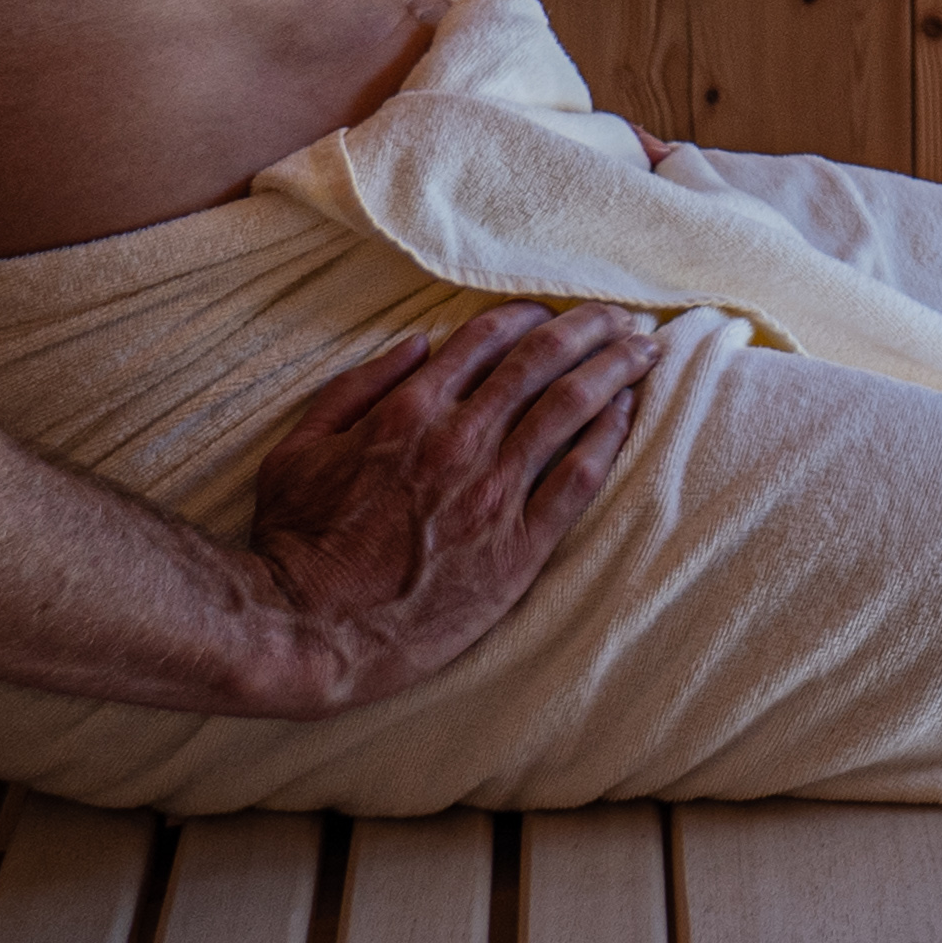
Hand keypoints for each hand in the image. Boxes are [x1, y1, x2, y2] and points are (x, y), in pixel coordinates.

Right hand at [223, 300, 661, 713]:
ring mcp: (493, 493)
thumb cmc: (296, 542)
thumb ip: (356, 388)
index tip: (549, 311)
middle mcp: (460, 441)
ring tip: (646, 349)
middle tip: (622, 317)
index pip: (486, 342)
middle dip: (588, 329)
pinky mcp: (518, 546)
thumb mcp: (300, 449)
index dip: (526, 317)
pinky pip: (579, 478)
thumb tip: (417, 345)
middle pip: (541, 362)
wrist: (309, 631)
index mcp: (408, 413)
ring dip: (614, 369)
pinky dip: (609, 436)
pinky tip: (627, 412)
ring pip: (571, 407)